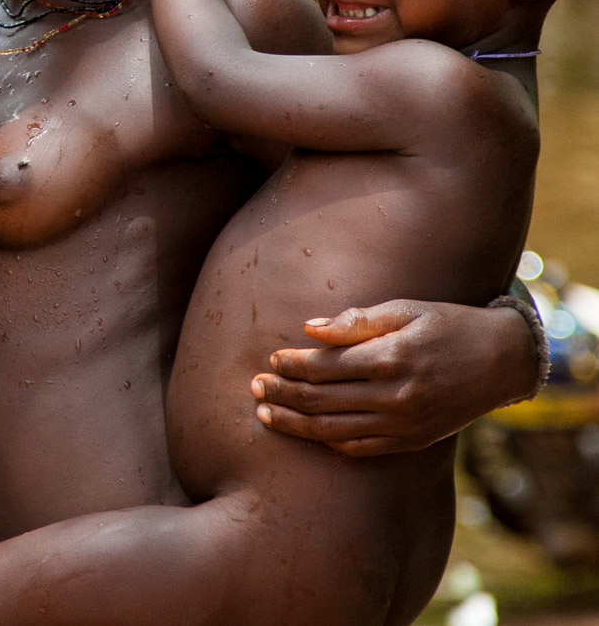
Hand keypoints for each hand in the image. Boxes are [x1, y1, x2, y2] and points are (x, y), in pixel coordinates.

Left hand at [251, 299, 540, 455]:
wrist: (503, 361)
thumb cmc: (448, 325)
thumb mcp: (405, 310)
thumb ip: (356, 321)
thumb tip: (308, 329)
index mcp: (391, 358)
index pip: (324, 367)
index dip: (292, 365)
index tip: (272, 359)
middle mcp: (395, 396)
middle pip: (322, 401)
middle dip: (282, 393)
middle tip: (254, 387)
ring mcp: (403, 424)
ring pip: (333, 431)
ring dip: (294, 423)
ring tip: (265, 413)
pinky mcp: (411, 441)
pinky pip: (360, 448)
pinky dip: (329, 442)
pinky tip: (307, 432)